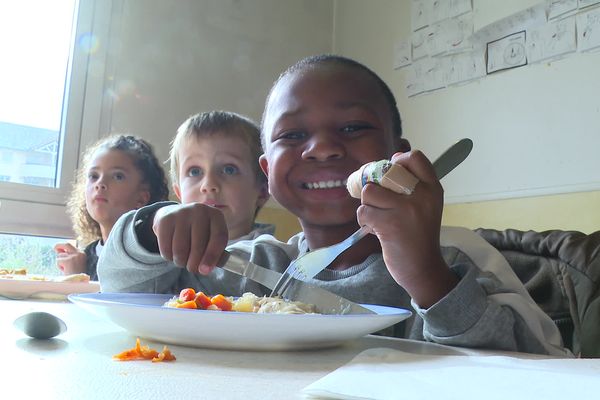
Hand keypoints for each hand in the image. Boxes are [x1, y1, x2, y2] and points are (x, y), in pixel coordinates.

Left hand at [54, 243, 86, 274]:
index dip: (65, 247)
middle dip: (59, 245)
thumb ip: (69, 256)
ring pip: (60, 255)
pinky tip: (65, 271)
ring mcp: (73, 256)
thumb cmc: (77, 275)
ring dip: (60, 262)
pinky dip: (59, 266)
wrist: (79, 282)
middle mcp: (79, 253)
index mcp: (82, 254)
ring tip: (66, 269)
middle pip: (67, 244)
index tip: (61, 249)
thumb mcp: (76, 263)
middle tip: (55, 248)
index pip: (72, 247)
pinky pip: (58, 261)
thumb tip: (60, 251)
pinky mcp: (68, 261)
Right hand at [152, 203, 228, 274]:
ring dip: (181, 262)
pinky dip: (169, 257)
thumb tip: (205, 269)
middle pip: (198, 246)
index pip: (218, 238)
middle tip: (193, 268)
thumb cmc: (199, 232)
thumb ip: (214, 254)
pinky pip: (166, 248)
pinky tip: (173, 254)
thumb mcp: (211, 237)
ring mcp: (182, 213)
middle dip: (194, 264)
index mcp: (216, 216)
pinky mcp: (166, 220)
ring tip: (183, 260)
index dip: (212, 257)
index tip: (205, 271)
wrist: (177, 214)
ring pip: (180, 250)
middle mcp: (200, 211)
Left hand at [356, 150, 457, 307]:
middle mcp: (421, 196)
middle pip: (385, 173)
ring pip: (370, 192)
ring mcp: (405, 210)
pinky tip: (373, 228)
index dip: (399, 160)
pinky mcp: (389, 225)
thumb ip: (412, 188)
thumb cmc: (419, 236)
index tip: (391, 170)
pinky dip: (364, 220)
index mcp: (433, 189)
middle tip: (376, 200)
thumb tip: (382, 169)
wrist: (423, 268)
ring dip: (367, 205)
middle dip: (375, 186)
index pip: (416, 158)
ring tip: (375, 216)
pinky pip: (364, 212)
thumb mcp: (426, 207)